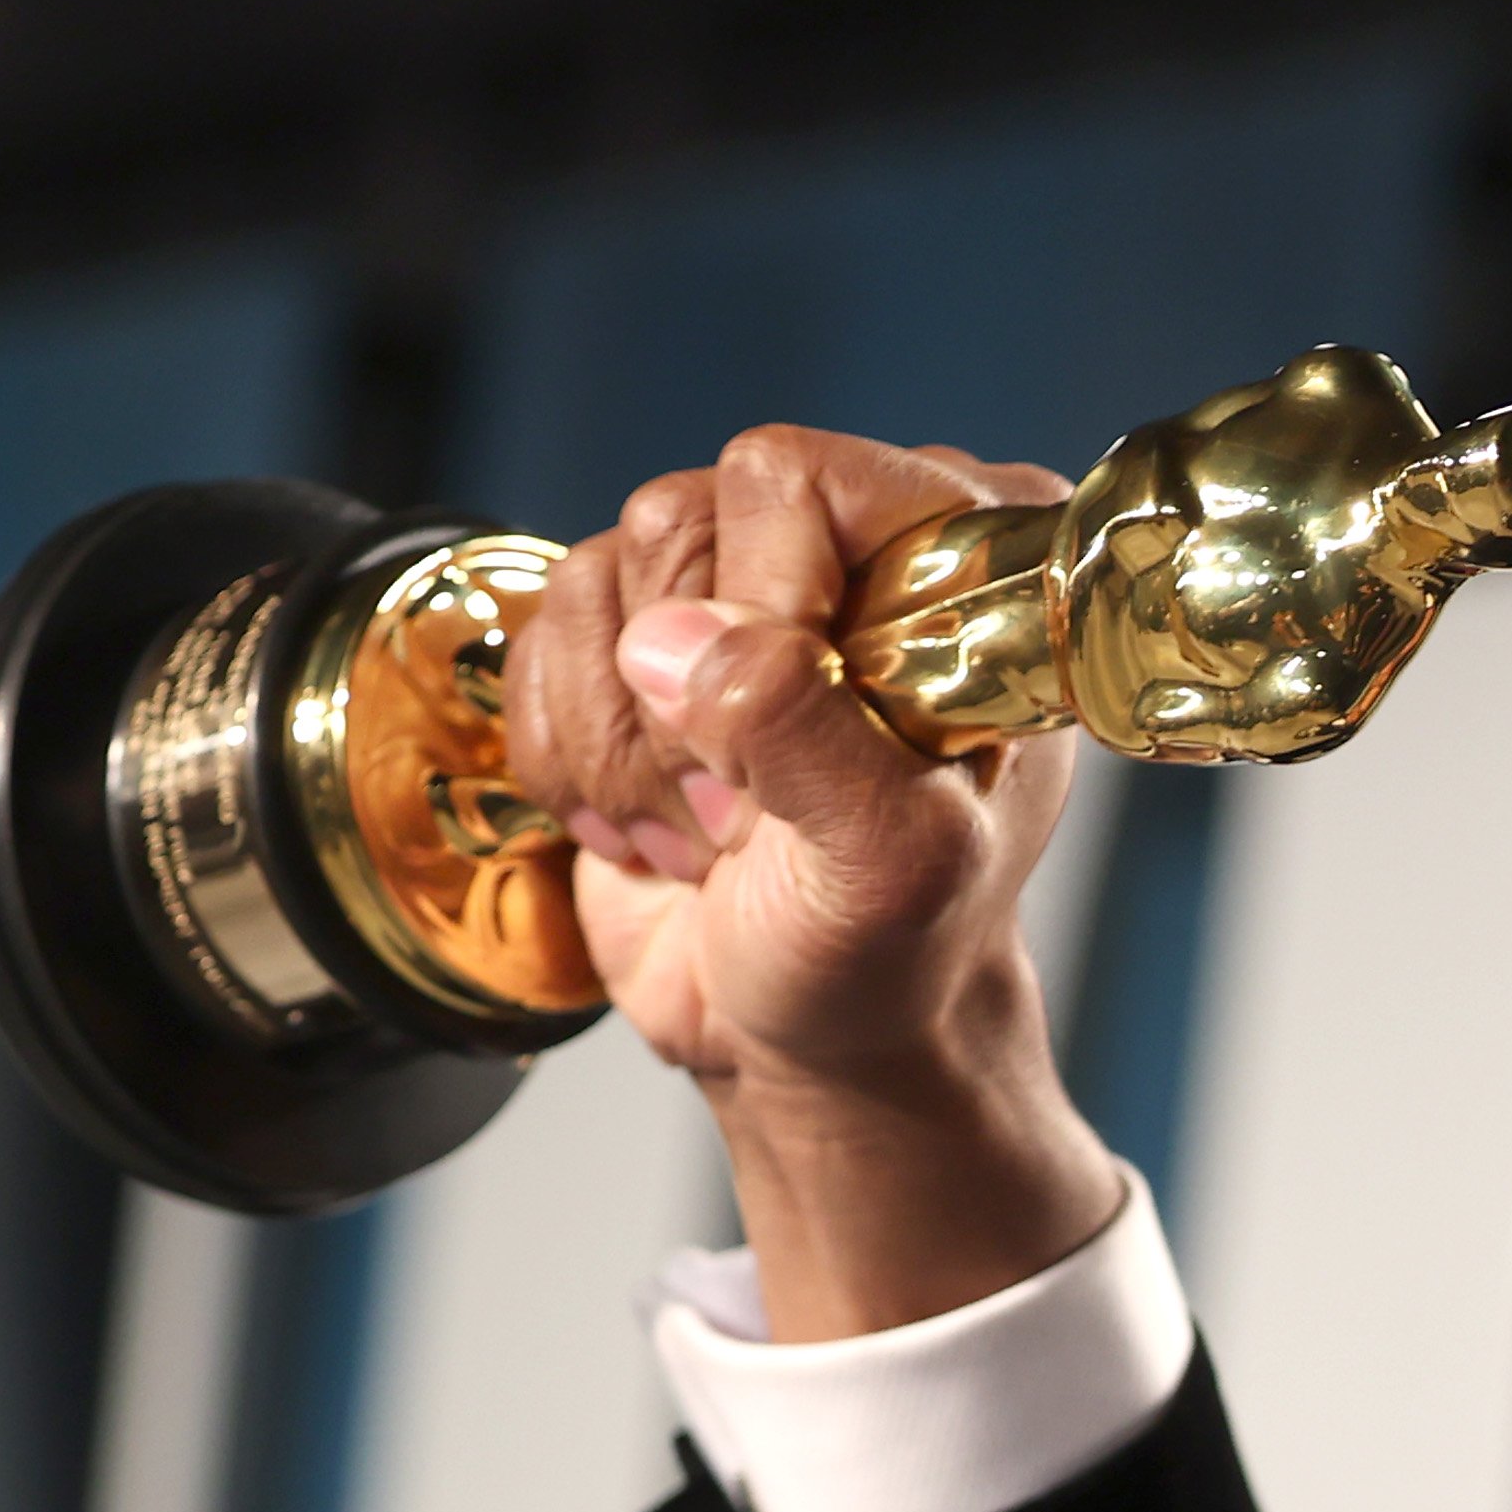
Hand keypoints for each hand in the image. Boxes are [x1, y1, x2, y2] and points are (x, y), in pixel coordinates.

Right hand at [507, 423, 1125, 1339]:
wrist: (812, 1033)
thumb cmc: (889, 954)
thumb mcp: (889, 863)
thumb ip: (808, 735)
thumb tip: (682, 642)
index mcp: (972, 565)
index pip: (807, 478)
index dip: (769, 607)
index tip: (799, 740)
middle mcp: (860, 546)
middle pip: (681, 519)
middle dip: (694, 702)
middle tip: (755, 810)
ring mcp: (741, 584)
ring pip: (598, 578)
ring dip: (630, 743)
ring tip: (714, 830)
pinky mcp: (640, 637)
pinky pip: (539, 633)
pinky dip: (573, 755)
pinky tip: (654, 822)